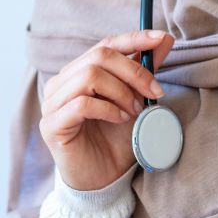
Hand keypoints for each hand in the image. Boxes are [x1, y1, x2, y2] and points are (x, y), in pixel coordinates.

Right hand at [39, 29, 173, 190]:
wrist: (102, 178)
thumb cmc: (115, 138)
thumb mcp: (135, 99)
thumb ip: (145, 71)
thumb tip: (165, 40)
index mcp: (79, 72)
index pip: (106, 44)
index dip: (134, 38)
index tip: (162, 39)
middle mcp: (62, 83)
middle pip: (99, 56)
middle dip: (134, 71)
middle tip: (154, 92)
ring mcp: (52, 103)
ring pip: (89, 77)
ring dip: (121, 92)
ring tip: (134, 111)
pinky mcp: (51, 125)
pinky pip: (82, 103)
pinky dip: (108, 108)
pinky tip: (120, 119)